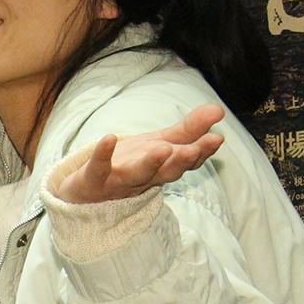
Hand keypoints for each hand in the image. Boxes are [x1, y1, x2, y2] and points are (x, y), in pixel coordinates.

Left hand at [55, 104, 225, 203]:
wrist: (84, 194)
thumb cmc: (127, 166)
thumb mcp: (158, 144)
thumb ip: (188, 131)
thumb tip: (219, 109)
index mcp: (161, 169)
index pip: (185, 161)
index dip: (201, 152)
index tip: (217, 139)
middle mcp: (143, 178)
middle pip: (166, 172)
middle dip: (181, 161)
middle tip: (196, 149)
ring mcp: (117, 181)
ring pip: (137, 174)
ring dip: (150, 163)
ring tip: (162, 148)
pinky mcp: (92, 180)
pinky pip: (97, 168)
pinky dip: (102, 155)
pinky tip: (108, 138)